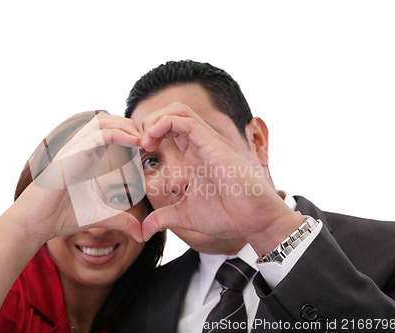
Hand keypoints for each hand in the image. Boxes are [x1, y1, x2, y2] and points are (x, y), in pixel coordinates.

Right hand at [5, 113, 144, 243]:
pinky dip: (119, 133)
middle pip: (110, 120)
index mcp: (88, 156)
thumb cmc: (64, 216)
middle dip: (132, 125)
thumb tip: (142, 234)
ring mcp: (74, 148)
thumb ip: (123, 221)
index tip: (151, 148)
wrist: (37, 223)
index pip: (112, 132)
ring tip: (145, 139)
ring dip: (127, 125)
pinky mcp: (71, 154)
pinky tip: (135, 142)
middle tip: (152, 140)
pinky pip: (98, 134)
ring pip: (104, 121)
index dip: (132, 134)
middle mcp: (81, 148)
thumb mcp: (103, 216)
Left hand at [138, 103, 301, 252]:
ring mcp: (208, 142)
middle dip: (150, 121)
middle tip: (141, 144)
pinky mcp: (214, 145)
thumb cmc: (228, 216)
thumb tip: (144, 230)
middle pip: (172, 112)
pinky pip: (186, 121)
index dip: (150, 133)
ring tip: (146, 141)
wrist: (254, 222)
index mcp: (195, 153)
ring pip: (179, 110)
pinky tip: (153, 140)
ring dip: (155, 120)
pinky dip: (165, 123)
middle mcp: (201, 143)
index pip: (170, 127)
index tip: (140, 152)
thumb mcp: (185, 216)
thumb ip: (163, 218)